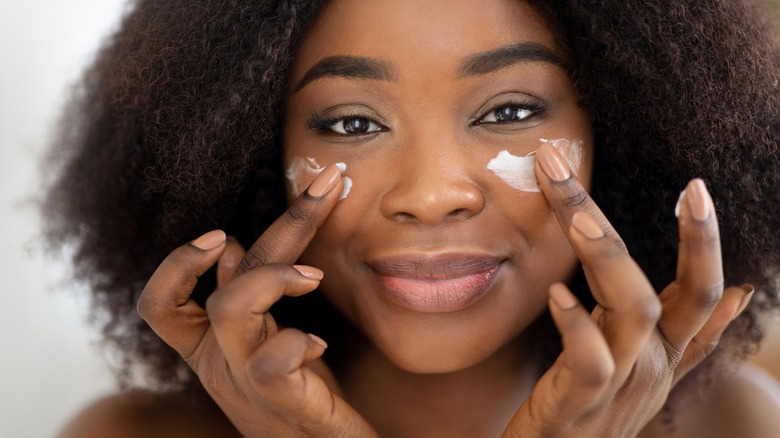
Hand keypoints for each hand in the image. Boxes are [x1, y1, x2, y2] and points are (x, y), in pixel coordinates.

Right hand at [137, 164, 376, 436]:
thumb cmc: (298, 396)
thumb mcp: (266, 343)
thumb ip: (248, 298)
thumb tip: (231, 244)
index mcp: (211, 349)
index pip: (161, 305)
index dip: (179, 263)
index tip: (221, 231)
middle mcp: (221, 365)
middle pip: (223, 284)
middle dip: (285, 223)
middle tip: (327, 184)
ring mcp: (248, 387)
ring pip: (231, 311)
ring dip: (275, 278)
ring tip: (314, 278)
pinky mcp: (285, 405)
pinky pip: (271, 364)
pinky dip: (295, 341)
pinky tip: (319, 343)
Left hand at [502, 143, 752, 436]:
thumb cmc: (594, 409)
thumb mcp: (649, 369)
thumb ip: (693, 334)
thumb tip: (741, 292)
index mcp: (665, 351)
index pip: (700, 291)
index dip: (704, 243)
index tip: (695, 187)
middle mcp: (650, 364)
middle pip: (664, 288)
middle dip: (641, 226)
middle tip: (585, 168)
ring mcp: (619, 386)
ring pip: (634, 312)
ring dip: (606, 258)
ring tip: (576, 216)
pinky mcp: (578, 404)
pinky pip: (590, 362)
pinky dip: (576, 324)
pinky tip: (556, 292)